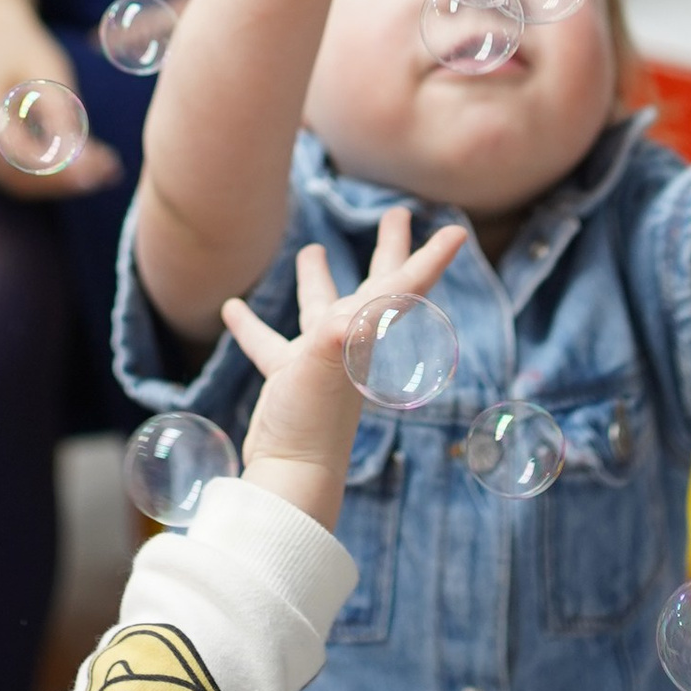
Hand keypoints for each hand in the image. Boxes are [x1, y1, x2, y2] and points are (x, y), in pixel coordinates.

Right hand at [0, 10, 121, 197]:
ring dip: (60, 183)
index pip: (15, 150)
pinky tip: (84, 168)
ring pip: (16, 182)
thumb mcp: (48, 74)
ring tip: (102, 170)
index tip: (94, 169)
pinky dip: (49, 176)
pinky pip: (14, 175)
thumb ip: (60, 119)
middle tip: (104, 171)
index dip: (55, 167)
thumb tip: (83, 163)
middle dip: (63, 180)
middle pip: (14, 175)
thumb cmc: (21, 48)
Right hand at [222, 207, 466, 531]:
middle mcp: (349, 343)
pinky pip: (271, 345)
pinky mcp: (290, 380)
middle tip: (398, 214)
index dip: (429, 259)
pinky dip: (253, 326)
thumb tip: (347, 318)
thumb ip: (337, 339)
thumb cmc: (313, 424)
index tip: (457, 232)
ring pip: (323, 309)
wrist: (291, 477)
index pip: (403, 287)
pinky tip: (233, 307)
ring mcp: (320, 362)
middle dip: (387, 249)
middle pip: (376, 285)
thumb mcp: (325, 372)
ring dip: (319, 280)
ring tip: (311, 249)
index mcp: (364, 334)